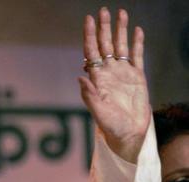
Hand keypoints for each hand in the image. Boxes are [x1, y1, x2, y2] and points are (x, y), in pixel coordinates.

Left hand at [80, 8, 149, 162]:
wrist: (127, 134)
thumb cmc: (110, 126)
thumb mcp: (97, 111)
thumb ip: (89, 95)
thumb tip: (80, 76)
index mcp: (97, 78)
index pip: (91, 51)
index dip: (89, 35)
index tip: (88, 20)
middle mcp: (108, 72)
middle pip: (105, 45)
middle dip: (104, 28)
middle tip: (104, 10)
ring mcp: (123, 73)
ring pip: (121, 46)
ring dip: (120, 30)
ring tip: (121, 13)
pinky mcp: (137, 77)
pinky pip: (137, 56)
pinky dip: (137, 43)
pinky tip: (136, 30)